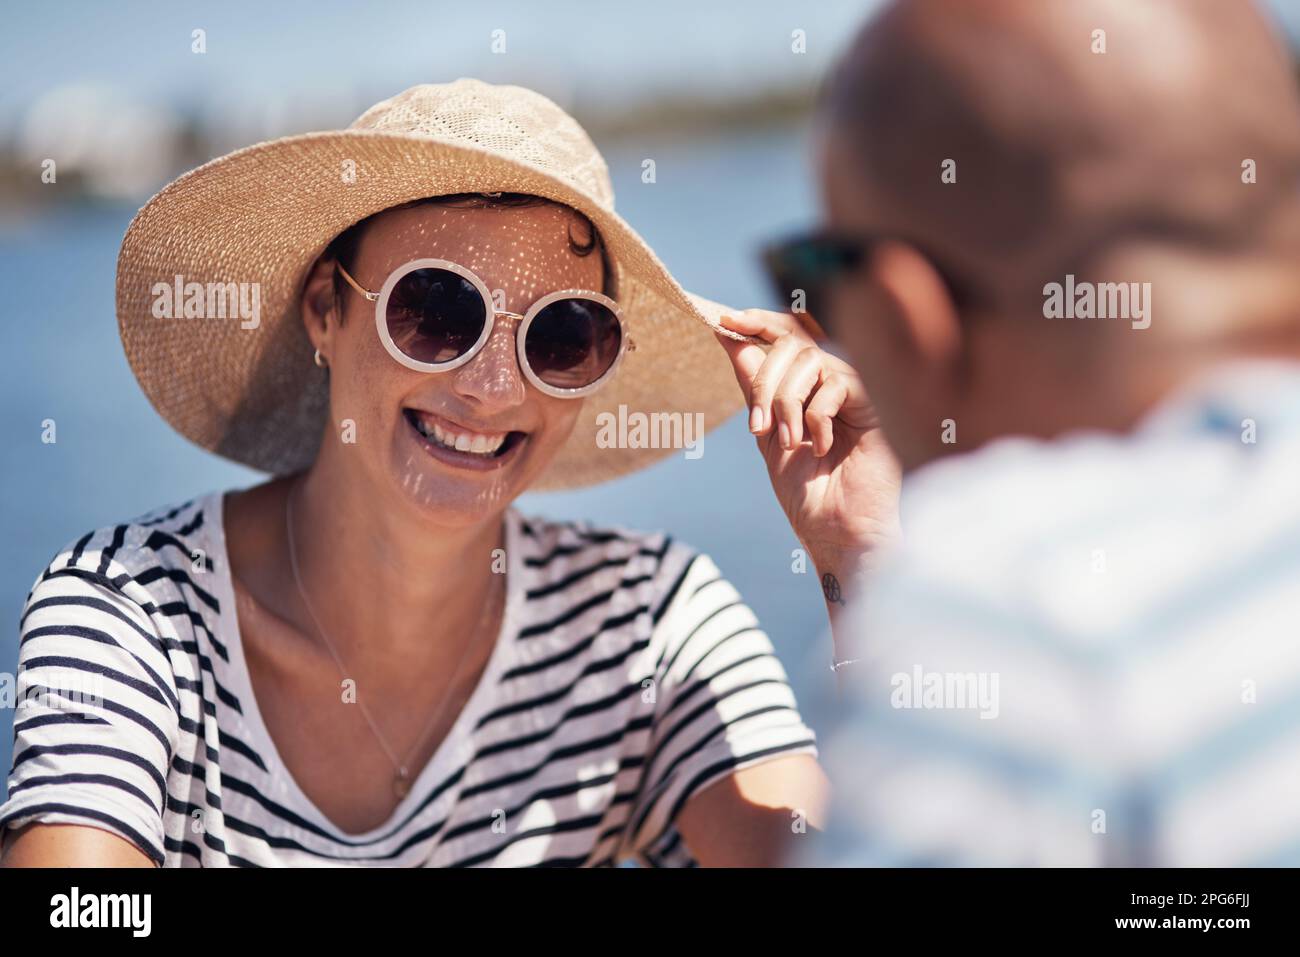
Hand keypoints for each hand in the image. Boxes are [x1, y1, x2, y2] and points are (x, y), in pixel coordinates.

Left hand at [714, 310, 901, 589]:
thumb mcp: (770, 437)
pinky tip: (823, 447)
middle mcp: (836, 384)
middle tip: (758, 427)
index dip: (759, 322)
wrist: (839, 534)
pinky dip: (817, 416)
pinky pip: (836, 384)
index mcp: (811, 389)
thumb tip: (732, 340)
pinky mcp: (877, 404)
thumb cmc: (810, 495)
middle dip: (765, 381)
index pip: (788, 336)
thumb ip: (756, 390)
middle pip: (792, 345)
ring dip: (786, 402)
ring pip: (811, 360)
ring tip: (790, 442)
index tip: (724, 320)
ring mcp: (857, 392)